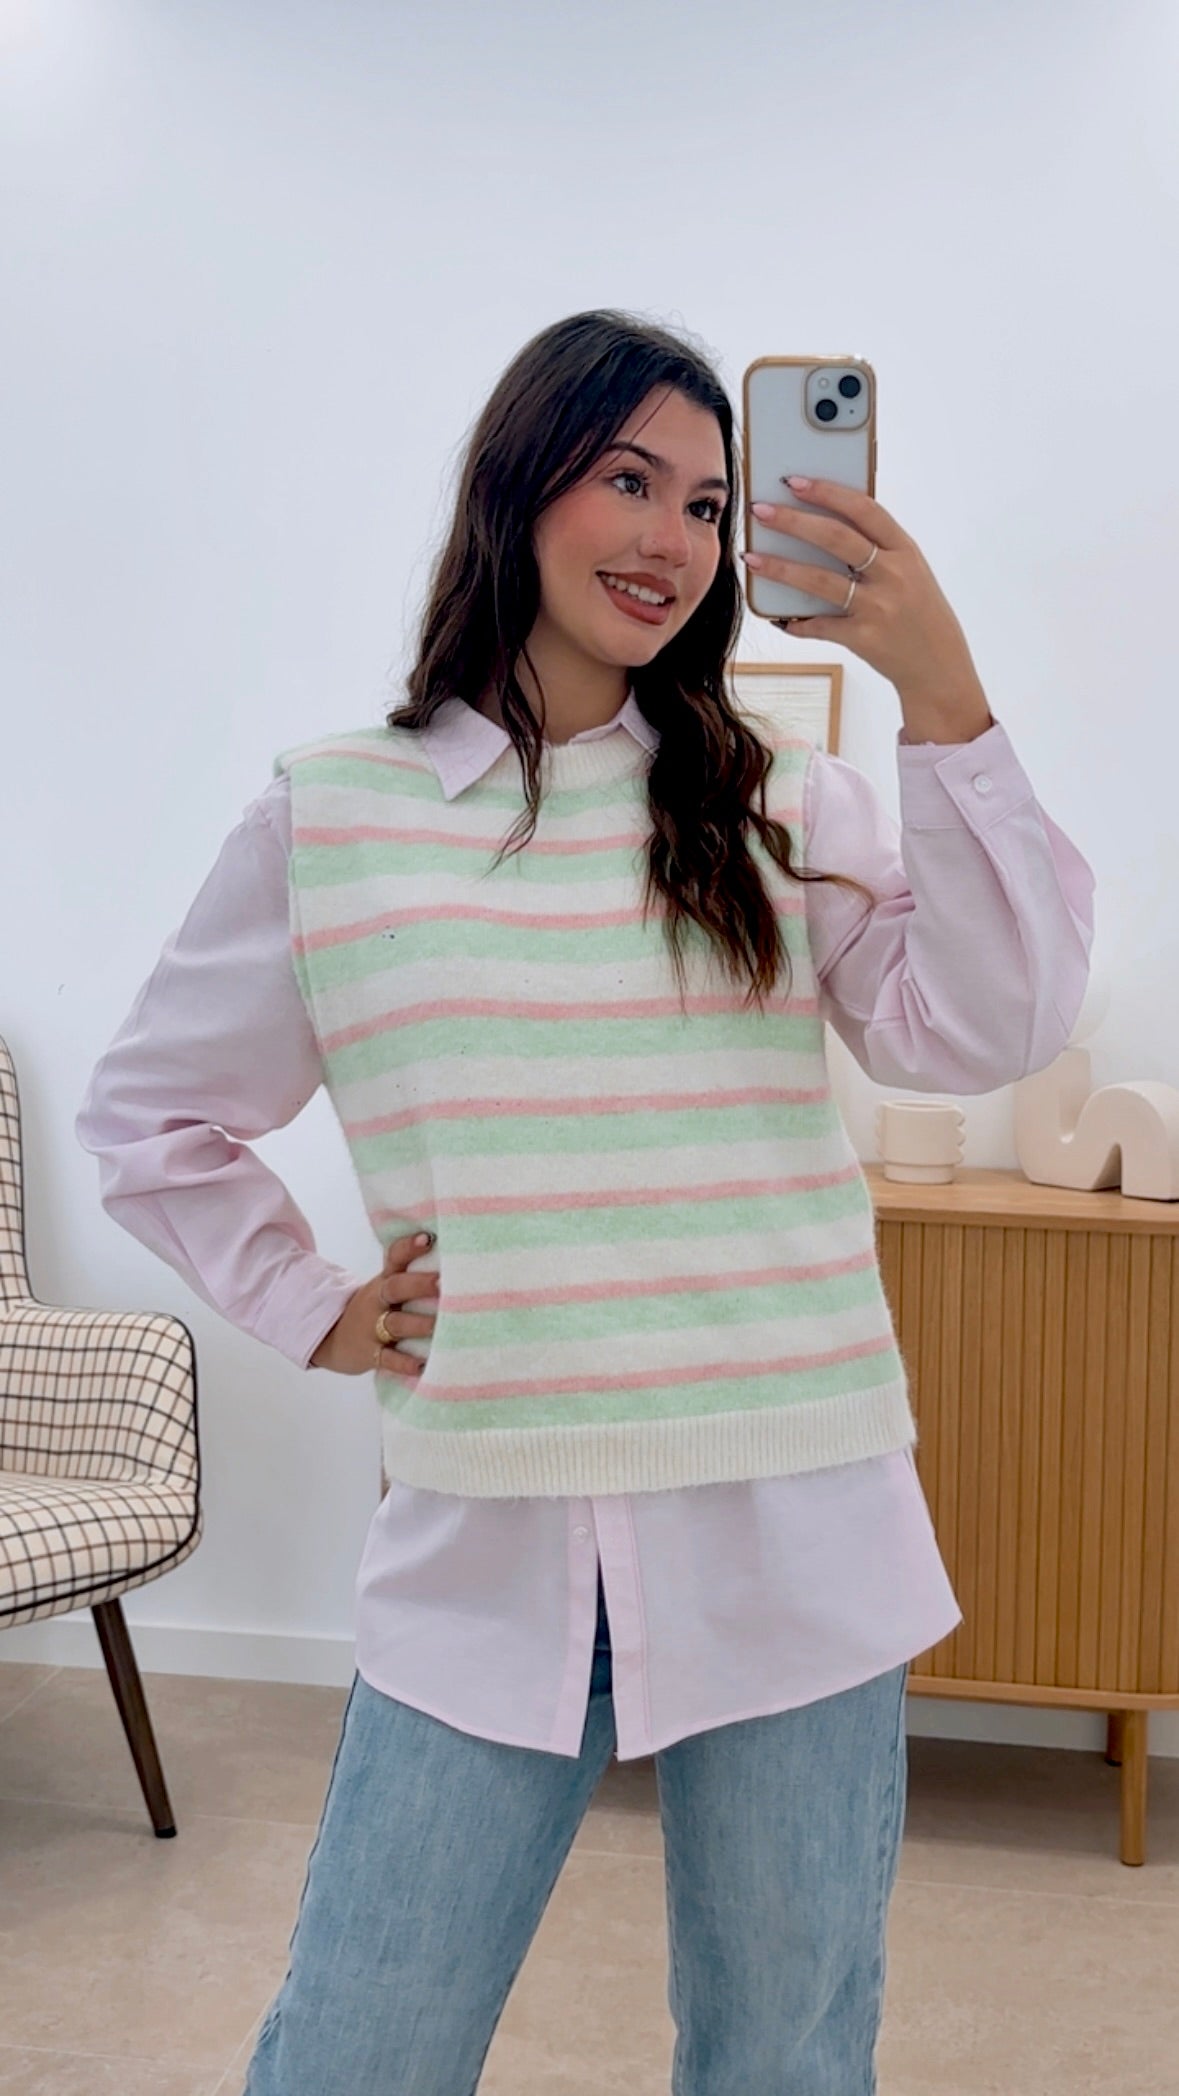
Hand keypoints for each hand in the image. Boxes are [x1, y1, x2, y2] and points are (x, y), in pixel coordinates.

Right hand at [309, 1231, 438, 1375]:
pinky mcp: (371, 1354)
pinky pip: (388, 1359)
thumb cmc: (373, 1309)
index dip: (409, 1247)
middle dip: (418, 1284)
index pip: (395, 1258)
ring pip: (395, 1323)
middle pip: (395, 1288)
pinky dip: (404, 1363)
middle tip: (441, 1283)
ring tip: (437, 1325)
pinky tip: (421, 1366)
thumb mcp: (384, 1288)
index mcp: (384, 1281)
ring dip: (417, 1324)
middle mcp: (378, 1301)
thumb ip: (411, 1276)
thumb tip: (456, 1263)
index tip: (428, 1238)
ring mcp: (373, 1327)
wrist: (330, 1337)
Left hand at [741, 475, 989, 718]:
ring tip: (751, 557)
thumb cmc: (919, 612)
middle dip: (793, 521)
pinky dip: (795, 622)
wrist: (939, 666)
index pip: (864, 509)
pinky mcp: (864, 638)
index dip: (827, 492)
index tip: (794, 481)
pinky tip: (776, 617)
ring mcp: (878, 607)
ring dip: (780, 568)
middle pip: (836, 538)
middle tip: (760, 511)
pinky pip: (819, 626)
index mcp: (905, 550)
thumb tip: (822, 523)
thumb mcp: (910, 571)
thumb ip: (878, 548)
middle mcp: (893, 574)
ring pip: (819, 581)